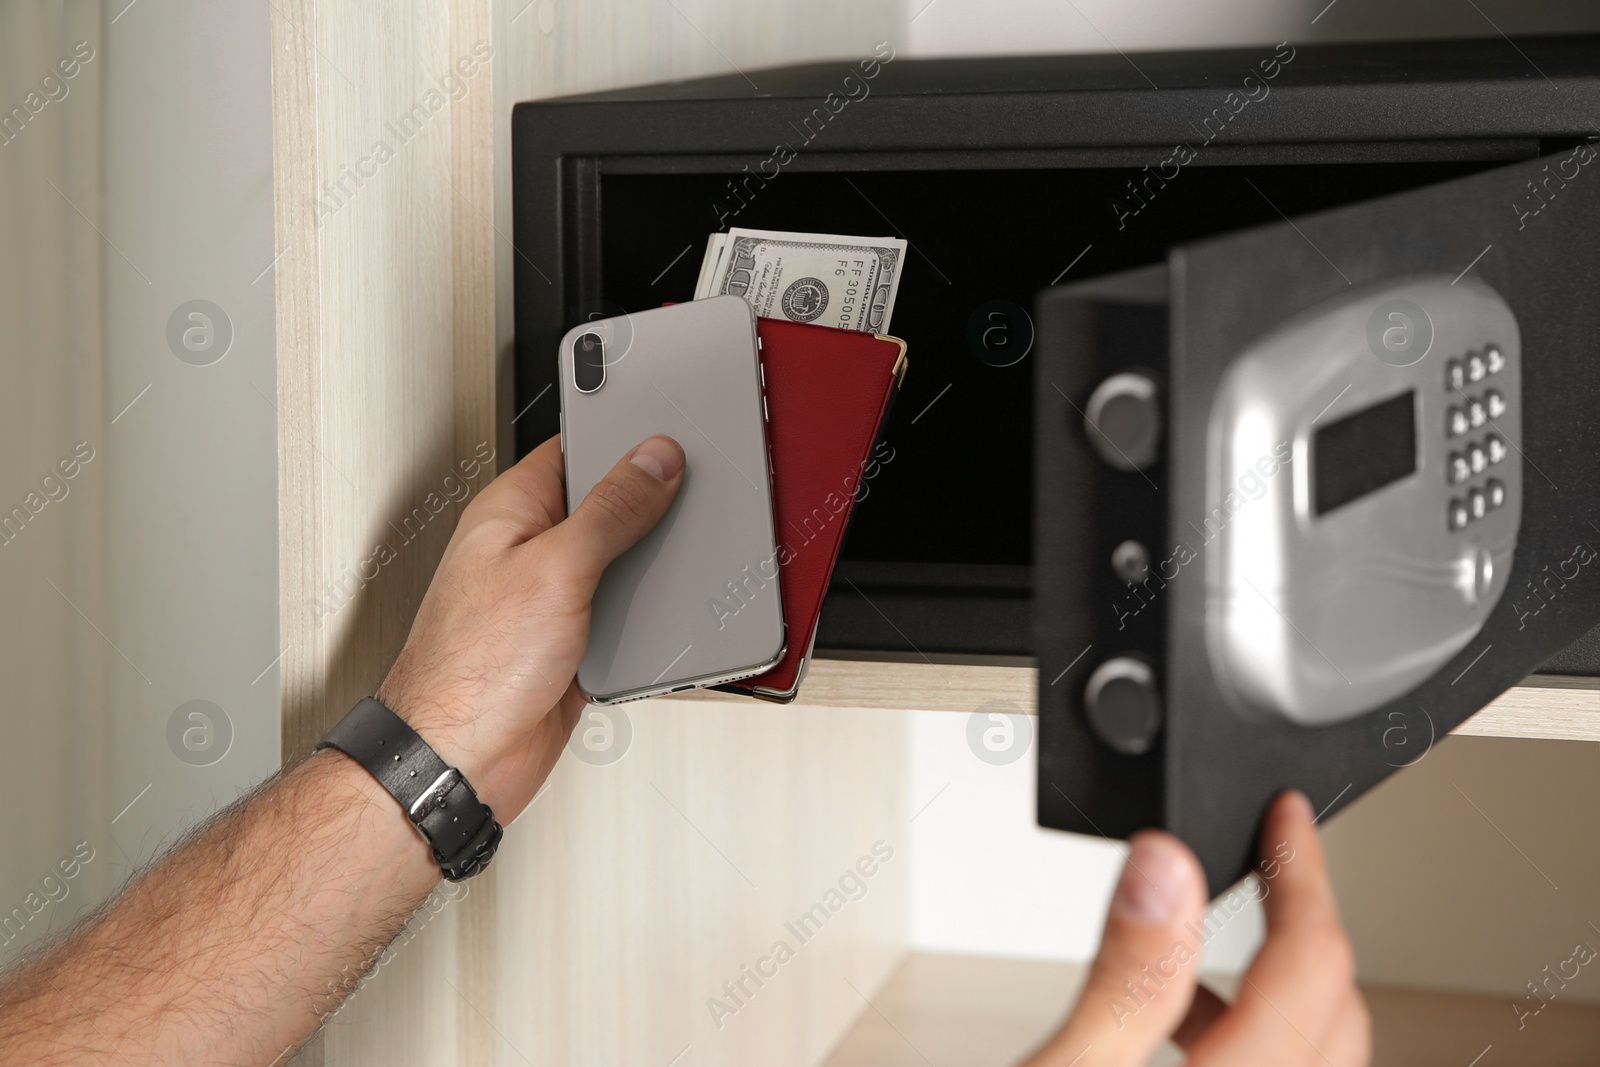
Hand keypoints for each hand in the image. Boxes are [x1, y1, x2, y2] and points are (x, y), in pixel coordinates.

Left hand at [374, 434, 684, 819]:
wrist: (460, 761)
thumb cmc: (470, 669)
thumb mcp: (556, 568)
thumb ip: (611, 510)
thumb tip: (653, 461)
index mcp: (512, 511)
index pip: (577, 449)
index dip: (624, 440)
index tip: (672, 439)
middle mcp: (531, 551)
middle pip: (609, 507)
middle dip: (652, 510)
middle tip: (691, 505)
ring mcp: (554, 600)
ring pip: (624, 566)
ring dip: (652, 572)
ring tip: (678, 570)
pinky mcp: (574, 646)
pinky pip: (626, 618)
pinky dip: (649, 621)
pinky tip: (661, 623)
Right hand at [1023, 792, 1369, 1066]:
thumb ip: (1121, 977)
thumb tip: (1162, 868)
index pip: (1309, 962)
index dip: (1302, 870)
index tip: (1286, 815)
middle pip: (1337, 1007)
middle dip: (1305, 919)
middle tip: (1273, 854)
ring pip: (1322, 1052)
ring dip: (1285, 987)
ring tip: (1222, 933)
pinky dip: (1259, 1033)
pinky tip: (1188, 1019)